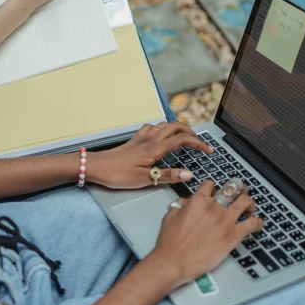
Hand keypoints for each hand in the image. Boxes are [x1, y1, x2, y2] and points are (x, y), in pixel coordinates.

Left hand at [86, 122, 212, 188]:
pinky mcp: (134, 139)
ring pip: (164, 125)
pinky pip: (151, 127)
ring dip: (178, 128)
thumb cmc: (117, 174)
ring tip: (185, 137)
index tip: (208, 150)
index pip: (182, 140)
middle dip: (191, 132)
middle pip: (176, 127)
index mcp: (155, 149)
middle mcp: (150, 139)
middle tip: (200, 142)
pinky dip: (162, 128)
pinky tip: (161, 134)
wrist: (96, 166)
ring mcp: (141, 137)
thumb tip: (189, 174)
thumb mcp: (145, 179)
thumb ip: (168, 176)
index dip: (198, 143)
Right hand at [151, 181, 261, 286]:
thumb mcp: (169, 218)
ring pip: (246, 202)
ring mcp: (226, 220)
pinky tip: (258, 224)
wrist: (174, 262)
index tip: (215, 192)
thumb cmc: (170, 243)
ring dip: (249, 203)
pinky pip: (252, 224)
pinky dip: (258, 223)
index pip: (210, 185)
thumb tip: (185, 202)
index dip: (213, 187)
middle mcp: (214, 207)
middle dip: (237, 188)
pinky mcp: (233, 236)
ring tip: (249, 208)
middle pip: (232, 189)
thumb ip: (179, 206)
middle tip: (239, 191)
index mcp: (198, 201)